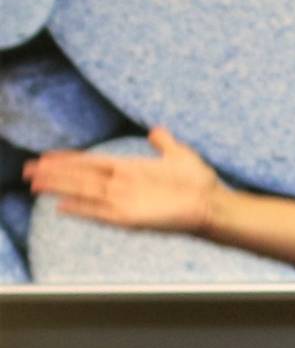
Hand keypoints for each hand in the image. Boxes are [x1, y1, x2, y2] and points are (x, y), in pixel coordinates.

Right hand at [22, 126, 219, 232]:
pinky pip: (99, 213)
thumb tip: (156, 130)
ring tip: (34, 184)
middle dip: (54, 173)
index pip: (91, 162)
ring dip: (58, 188)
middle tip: (27, 171)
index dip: (69, 159)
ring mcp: (124, 201)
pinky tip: (61, 207)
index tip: (47, 156)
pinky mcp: (130, 218)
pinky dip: (81, 210)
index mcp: (129, 168)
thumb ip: (163, 143)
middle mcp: (122, 185)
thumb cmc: (200, 182)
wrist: (213, 203)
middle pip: (80, 177)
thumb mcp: (179, 155)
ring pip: (83, 192)